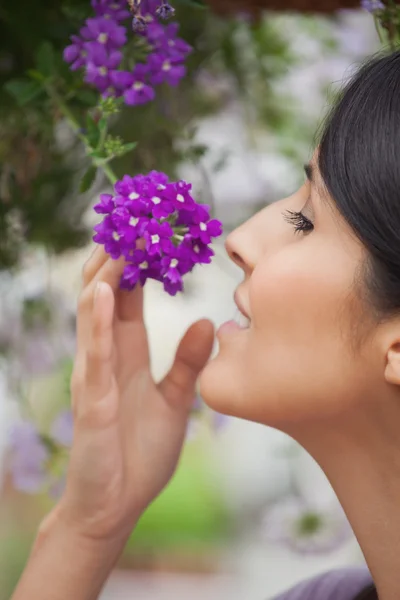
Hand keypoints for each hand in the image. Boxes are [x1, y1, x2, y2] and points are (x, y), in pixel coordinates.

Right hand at [58, 247, 213, 543]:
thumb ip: (187, 362)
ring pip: (93, 311)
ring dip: (107, 270)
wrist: (116, 504)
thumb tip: (205, 323)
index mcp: (125, 351)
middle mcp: (106, 354)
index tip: (157, 225)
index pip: (129, 293)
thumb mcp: (174, 400)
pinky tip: (107, 290)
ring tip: (121, 233)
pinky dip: (99, 319)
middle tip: (139, 213)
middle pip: (107, 289)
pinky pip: (95, 352)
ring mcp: (95, 373)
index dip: (139, 258)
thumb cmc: (139, 452)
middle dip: (120, 251)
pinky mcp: (94, 400)